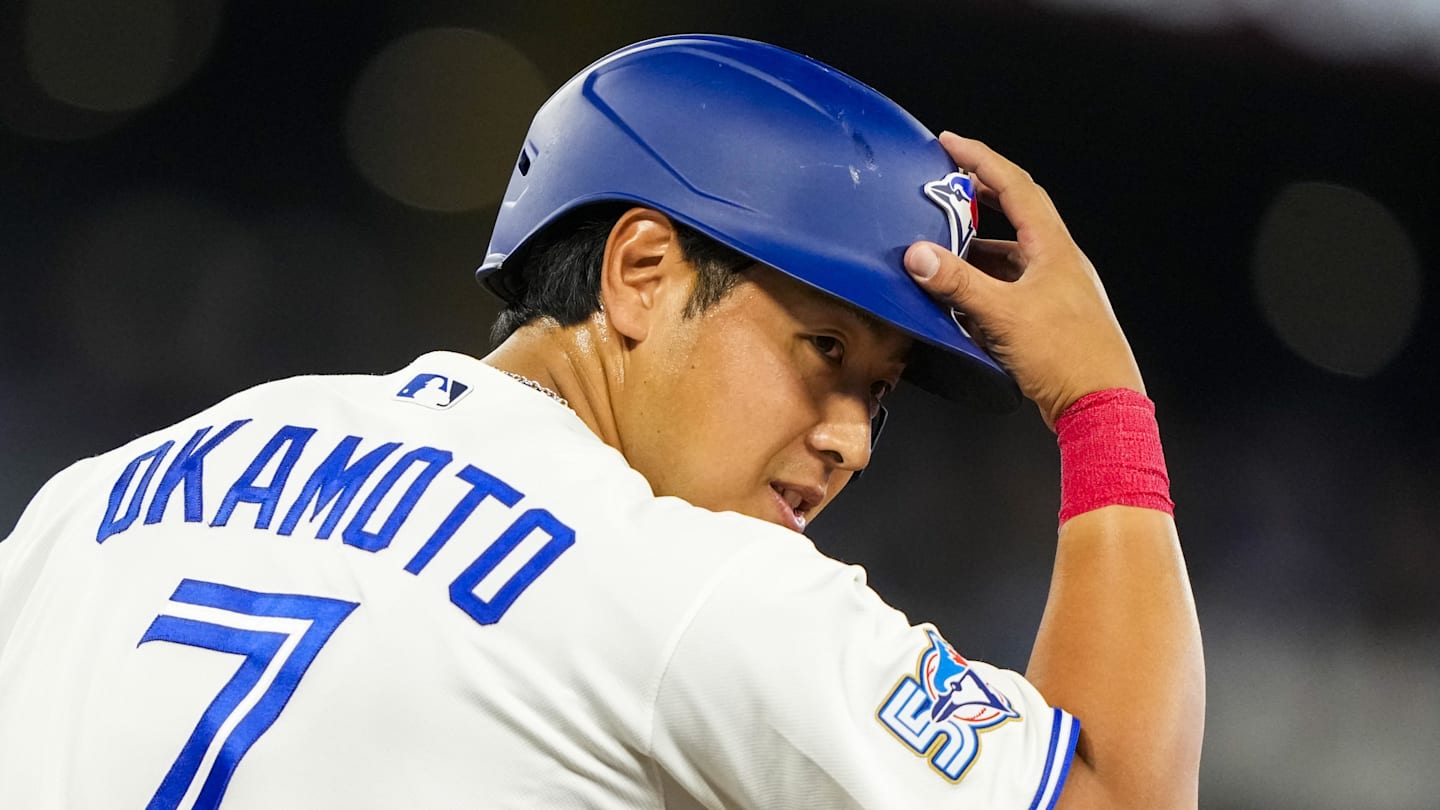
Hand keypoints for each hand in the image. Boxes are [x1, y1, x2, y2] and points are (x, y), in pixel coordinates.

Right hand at [905, 133, 1144, 429]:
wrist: (1101, 404)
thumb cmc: (1066, 355)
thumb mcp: (1003, 315)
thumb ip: (958, 283)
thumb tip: (919, 255)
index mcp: (1053, 248)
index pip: (1015, 187)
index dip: (980, 160)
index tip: (949, 144)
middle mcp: (1057, 262)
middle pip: (1015, 214)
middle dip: (977, 198)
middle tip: (942, 188)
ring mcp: (1055, 289)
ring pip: (1010, 255)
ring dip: (976, 248)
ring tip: (942, 246)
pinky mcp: (1049, 317)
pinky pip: (1010, 287)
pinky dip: (984, 284)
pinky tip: (962, 299)